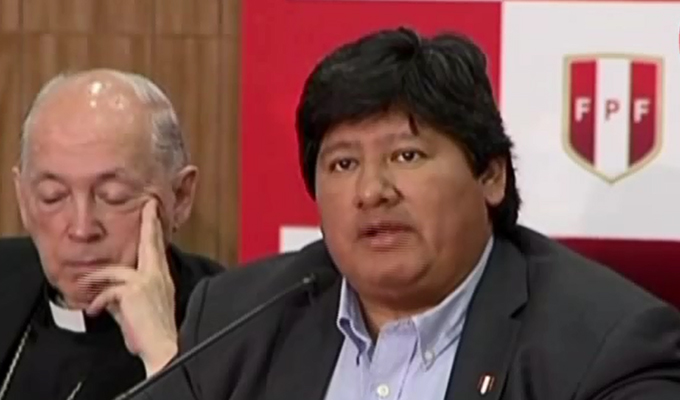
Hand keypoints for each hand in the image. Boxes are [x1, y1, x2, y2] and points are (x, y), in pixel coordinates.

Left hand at [83, 198, 177, 375]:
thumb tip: (107, 294)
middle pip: (150, 243)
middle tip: (148, 205)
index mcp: (162, 280)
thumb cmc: (152, 334)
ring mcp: (147, 281)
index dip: (155, 230)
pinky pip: (108, 290)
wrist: (163, 347)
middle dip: (149, 223)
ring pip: (115, 270)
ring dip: (95, 279)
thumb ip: (125, 296)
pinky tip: (94, 311)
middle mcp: (158, 276)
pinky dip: (97, 301)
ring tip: (82, 286)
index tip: (154, 213)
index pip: (157, 250)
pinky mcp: (134, 291)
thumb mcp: (137, 310)